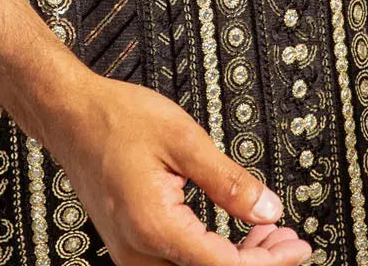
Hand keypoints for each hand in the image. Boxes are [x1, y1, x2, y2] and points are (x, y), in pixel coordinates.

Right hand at [44, 76, 315, 265]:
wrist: (71, 116)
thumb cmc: (116, 120)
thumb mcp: (183, 139)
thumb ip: (229, 180)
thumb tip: (268, 209)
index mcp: (154, 228)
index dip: (268, 262)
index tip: (296, 246)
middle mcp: (140, 253)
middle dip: (258, 263)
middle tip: (289, 241)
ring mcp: (133, 255)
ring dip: (236, 262)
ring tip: (267, 235)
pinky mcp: (133, 248)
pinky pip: (179, 264)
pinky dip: (213, 254)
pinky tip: (237, 236)